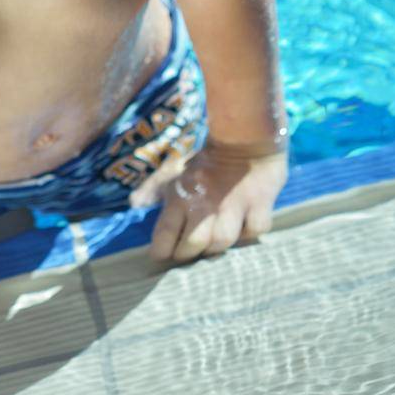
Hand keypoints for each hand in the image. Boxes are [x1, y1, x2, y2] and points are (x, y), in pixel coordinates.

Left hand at [130, 135, 288, 264]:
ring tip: (212, 246)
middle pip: (193, 243)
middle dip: (187, 255)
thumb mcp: (175, 172)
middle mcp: (206, 203)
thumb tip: (134, 202)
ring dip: (216, 247)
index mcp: (183, 195)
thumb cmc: (205, 162)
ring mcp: (234, 204)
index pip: (165, 231)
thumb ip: (153, 188)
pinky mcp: (259, 203)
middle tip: (186, 255)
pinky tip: (243, 230)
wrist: (242, 138)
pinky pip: (254, 229)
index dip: (161, 249)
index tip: (159, 256)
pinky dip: (249, 233)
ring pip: (222, 240)